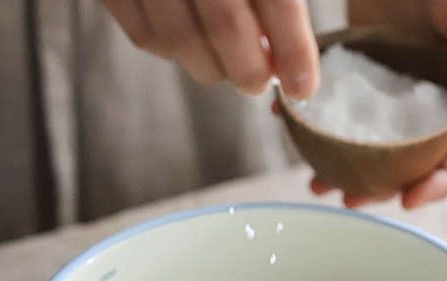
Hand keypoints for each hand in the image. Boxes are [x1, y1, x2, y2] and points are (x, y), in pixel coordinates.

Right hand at [102, 0, 319, 98]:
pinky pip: (142, 34)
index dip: (295, 52)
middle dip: (250, 70)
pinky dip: (170, 52)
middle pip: (227, 28)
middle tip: (260, 82)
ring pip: (180, 40)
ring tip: (227, 68)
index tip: (304, 86)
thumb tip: (287, 38)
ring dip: (211, 68)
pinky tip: (188, 45)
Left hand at [315, 0, 446, 208]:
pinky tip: (298, 135)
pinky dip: (322, 131)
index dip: (442, 182)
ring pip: (376, 148)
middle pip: (414, 163)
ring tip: (319, 185)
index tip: (410, 200)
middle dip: (385, 189)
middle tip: (351, 200)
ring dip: (349, 172)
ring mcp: (395, 96)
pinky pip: (344, 114)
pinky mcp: (363, 82)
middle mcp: (432, 104)